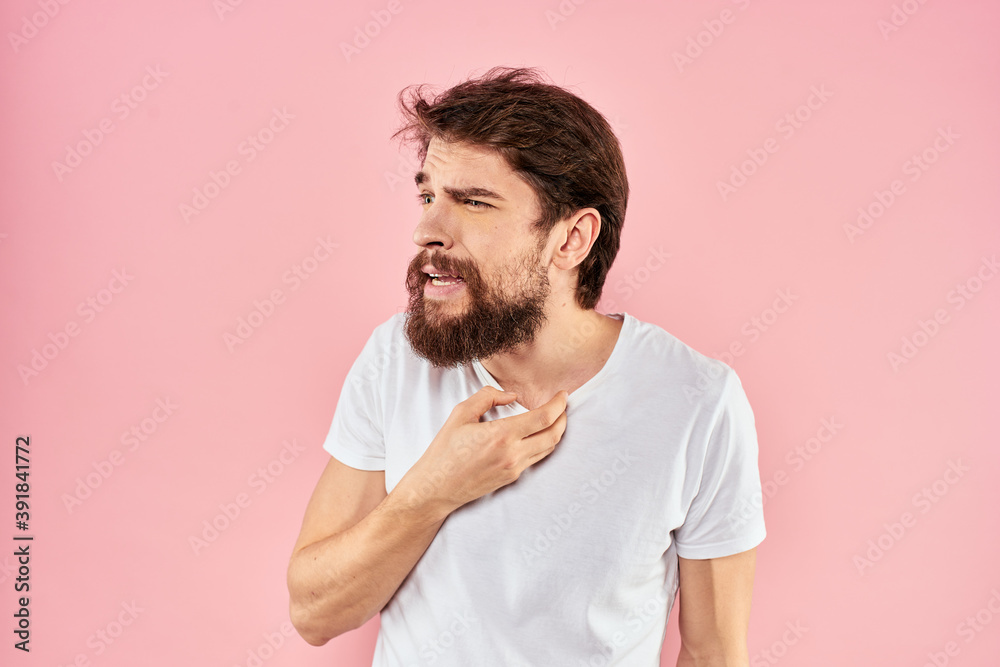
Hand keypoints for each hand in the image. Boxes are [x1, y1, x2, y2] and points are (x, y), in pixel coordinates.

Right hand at [396, 385, 568, 515]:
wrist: (436, 488)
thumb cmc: (444, 450)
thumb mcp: (460, 414)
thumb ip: (487, 396)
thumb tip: (511, 396)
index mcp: (501, 435)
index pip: (543, 418)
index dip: (558, 404)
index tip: (563, 394)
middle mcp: (513, 454)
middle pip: (553, 434)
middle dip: (564, 417)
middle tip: (563, 405)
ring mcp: (515, 469)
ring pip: (548, 449)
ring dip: (557, 431)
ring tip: (555, 418)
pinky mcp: (512, 478)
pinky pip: (536, 458)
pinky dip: (544, 444)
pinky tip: (539, 434)